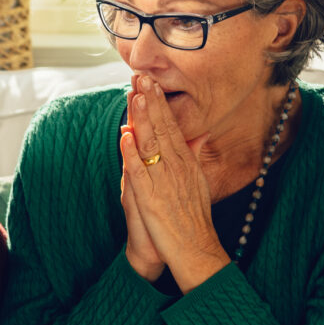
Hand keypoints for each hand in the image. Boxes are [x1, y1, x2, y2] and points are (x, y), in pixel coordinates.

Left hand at [122, 75, 228, 291]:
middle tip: (141, 76)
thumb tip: (198, 132)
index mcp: (186, 163)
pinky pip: (140, 172)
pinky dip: (132, 154)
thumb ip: (194, 155)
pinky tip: (125, 137)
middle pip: (162, 128)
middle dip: (151, 101)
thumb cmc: (193, 217)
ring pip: (151, 144)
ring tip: (134, 95)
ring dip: (142, 119)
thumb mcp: (198, 181)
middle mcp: (177, 168)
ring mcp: (164, 182)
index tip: (151, 82)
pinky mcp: (152, 198)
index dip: (160, 103)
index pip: (172, 126)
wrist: (194, 248)